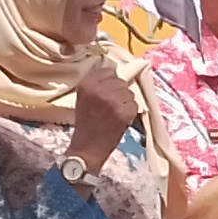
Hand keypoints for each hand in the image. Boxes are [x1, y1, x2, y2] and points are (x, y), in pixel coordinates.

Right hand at [68, 50, 138, 167]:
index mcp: (87, 84)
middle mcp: (100, 90)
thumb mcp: (83, 97)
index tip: (106, 91)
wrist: (88, 147)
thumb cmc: (85, 123)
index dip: (110, 81)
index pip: (108, 71)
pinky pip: (134, 105)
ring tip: (114, 113)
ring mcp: (114, 101)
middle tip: (110, 105)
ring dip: (125, 101)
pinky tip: (120, 119)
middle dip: (118, 91)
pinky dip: (130, 112)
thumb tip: (115, 72)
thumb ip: (96, 83)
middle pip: (121, 81)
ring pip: (129, 93)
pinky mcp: (125, 112)